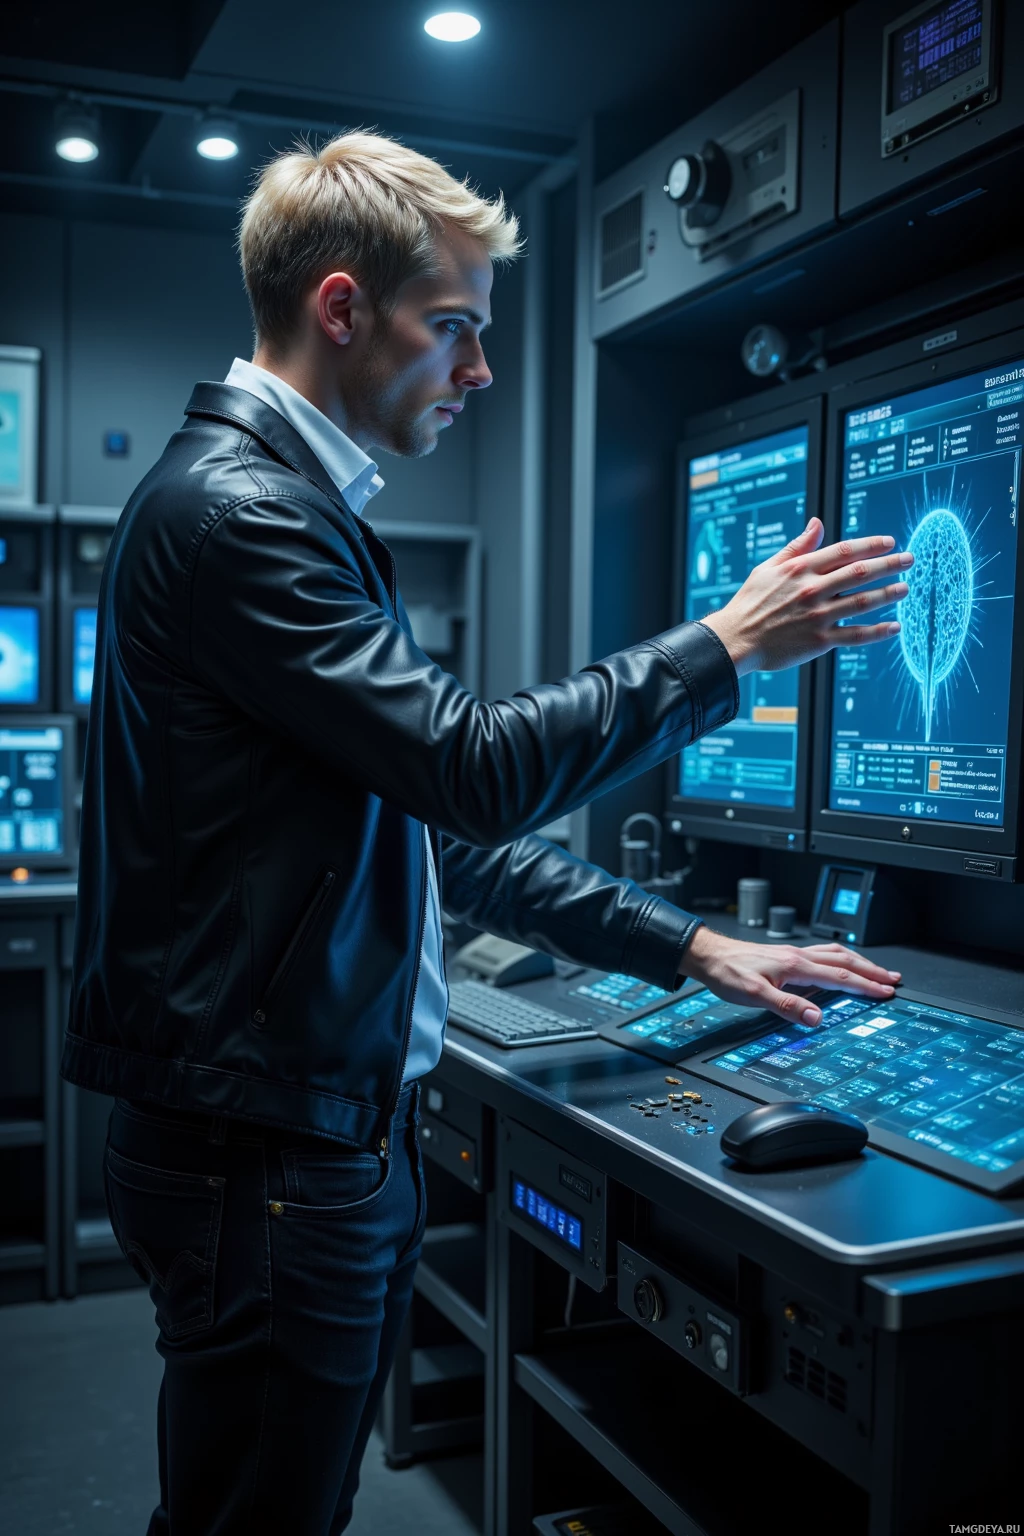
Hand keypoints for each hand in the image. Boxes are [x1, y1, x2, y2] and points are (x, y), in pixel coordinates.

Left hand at [682, 925, 900, 1026]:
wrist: (709, 955)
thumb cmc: (728, 973)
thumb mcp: (755, 995)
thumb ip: (787, 1007)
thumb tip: (817, 1018)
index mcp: (796, 965)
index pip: (840, 976)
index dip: (866, 985)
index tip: (886, 991)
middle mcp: (798, 956)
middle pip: (844, 961)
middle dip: (872, 970)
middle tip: (893, 979)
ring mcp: (793, 954)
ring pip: (835, 954)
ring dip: (859, 962)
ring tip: (877, 970)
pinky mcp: (786, 956)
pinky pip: (821, 954)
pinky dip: (840, 959)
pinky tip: (840, 964)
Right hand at [700, 518, 912, 675]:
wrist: (735, 639)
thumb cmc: (750, 602)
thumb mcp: (769, 568)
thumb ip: (797, 546)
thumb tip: (818, 523)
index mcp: (800, 569)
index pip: (845, 551)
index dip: (871, 545)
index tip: (890, 542)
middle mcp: (812, 590)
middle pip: (861, 572)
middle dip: (890, 564)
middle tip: (910, 560)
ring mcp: (818, 616)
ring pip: (863, 602)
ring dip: (889, 593)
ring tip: (905, 588)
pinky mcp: (819, 641)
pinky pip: (856, 635)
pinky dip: (878, 631)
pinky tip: (894, 627)